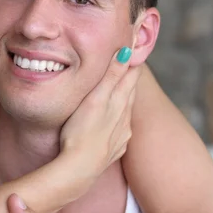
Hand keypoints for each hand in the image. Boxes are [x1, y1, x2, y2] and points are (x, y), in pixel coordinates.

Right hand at [60, 47, 140, 182]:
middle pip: (131, 91)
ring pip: (127, 110)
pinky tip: (113, 122)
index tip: (133, 44)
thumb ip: (111, 76)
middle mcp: (125, 117)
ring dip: (125, 98)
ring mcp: (122, 134)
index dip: (132, 59)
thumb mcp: (96, 99)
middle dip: (129, 76)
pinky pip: (122, 129)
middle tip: (128, 60)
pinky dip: (119, 120)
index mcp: (120, 101)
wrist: (80, 168)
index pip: (131, 74)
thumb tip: (127, 52)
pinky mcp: (116, 148)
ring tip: (120, 88)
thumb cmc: (82, 131)